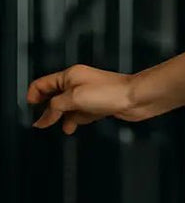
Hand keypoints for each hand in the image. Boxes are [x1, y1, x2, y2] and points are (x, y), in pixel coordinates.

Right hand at [26, 65, 141, 133]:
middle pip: (54, 97)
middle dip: (47, 110)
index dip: (33, 96)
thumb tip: (42, 119)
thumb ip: (55, 108)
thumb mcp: (74, 98)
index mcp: (70, 75)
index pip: (42, 84)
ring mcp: (89, 95)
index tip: (30, 109)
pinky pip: (80, 114)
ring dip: (62, 118)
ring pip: (67, 107)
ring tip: (59, 126)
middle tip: (42, 122)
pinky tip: (72, 127)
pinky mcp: (98, 105)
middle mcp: (78, 83)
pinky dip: (75, 120)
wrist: (138, 98)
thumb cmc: (111, 91)